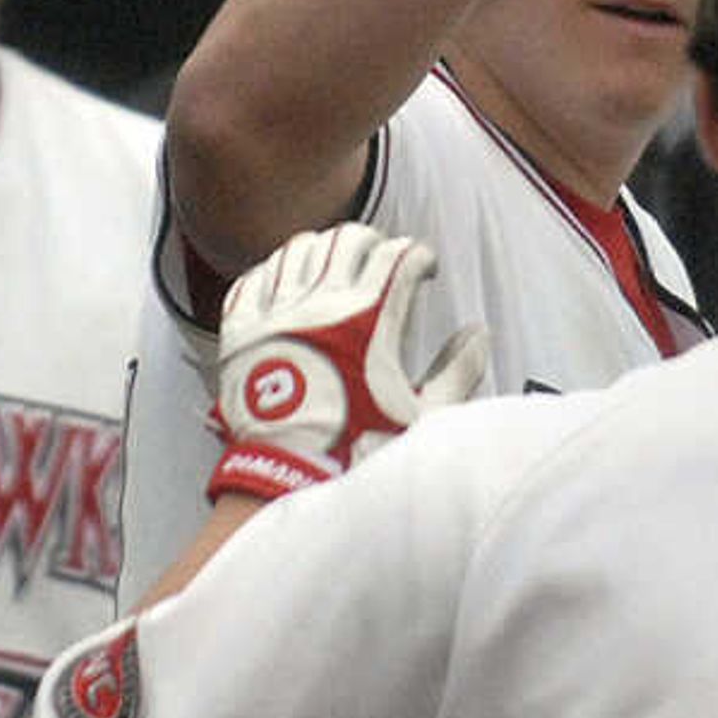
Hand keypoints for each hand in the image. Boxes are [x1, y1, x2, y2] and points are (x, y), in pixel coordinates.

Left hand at [207, 224, 487, 503]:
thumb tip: (477, 334)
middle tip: (383, 259)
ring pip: (299, 249)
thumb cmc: (358, 450)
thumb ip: (458, 372)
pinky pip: (255, 278)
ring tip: (337, 267)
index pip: (398, 255)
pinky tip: (289, 285)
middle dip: (374, 242)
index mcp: (369, 321)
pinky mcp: (240, 331)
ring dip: (325, 249)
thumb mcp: (422, 417)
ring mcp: (275, 314)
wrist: (286, 478)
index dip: (419, 255)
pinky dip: (276, 272)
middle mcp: (319, 306)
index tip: (425, 269)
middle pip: (349, 239)